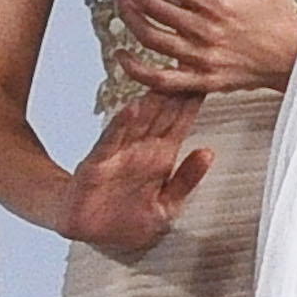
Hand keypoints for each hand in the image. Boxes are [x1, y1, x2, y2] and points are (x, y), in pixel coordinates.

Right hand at [51, 88, 212, 259]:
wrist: (88, 234)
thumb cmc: (127, 220)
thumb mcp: (166, 205)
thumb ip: (187, 179)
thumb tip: (208, 152)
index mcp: (162, 158)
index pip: (181, 122)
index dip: (193, 101)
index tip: (206, 76)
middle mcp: (142, 150)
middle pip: (161, 114)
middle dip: (174, 90)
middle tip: (187, 61)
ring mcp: (120, 154)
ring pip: (139, 121)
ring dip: (151, 100)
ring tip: (164, 76)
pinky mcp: (98, 163)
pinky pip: (111, 141)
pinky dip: (121, 125)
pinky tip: (131, 108)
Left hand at [114, 0, 296, 94]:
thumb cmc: (281, 16)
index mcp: (217, 3)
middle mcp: (203, 31)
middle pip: (149, 3)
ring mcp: (199, 58)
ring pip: (147, 36)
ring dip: (126, 13)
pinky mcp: (200, 81)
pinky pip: (158, 79)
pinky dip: (134, 69)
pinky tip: (121, 53)